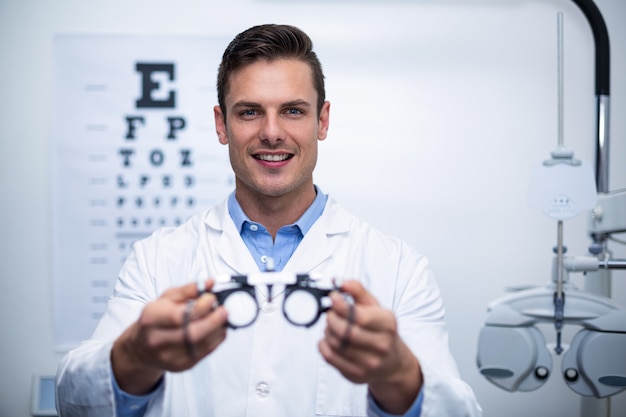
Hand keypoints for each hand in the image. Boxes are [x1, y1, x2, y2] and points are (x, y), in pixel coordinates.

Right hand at [111, 279, 227, 394]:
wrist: (141, 347)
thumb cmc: (155, 318)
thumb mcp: (166, 298)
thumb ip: (188, 290)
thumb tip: (210, 283)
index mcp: (152, 319)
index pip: (178, 317)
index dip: (200, 308)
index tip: (212, 298)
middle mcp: (158, 340)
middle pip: (192, 334)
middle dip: (214, 321)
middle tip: (224, 310)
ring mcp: (170, 356)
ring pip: (202, 344)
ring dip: (218, 329)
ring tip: (222, 318)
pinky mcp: (182, 366)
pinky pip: (205, 352)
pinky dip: (216, 339)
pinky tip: (218, 329)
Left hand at [318, 280, 421, 414]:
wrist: (392, 362)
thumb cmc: (381, 330)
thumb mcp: (375, 307)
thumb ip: (358, 291)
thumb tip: (340, 282)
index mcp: (387, 324)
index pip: (360, 316)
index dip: (341, 306)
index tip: (333, 297)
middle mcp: (381, 345)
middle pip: (346, 331)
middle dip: (332, 318)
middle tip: (330, 312)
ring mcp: (369, 363)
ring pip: (336, 344)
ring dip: (327, 331)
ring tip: (332, 325)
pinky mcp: (356, 374)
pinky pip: (330, 358)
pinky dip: (323, 345)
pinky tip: (328, 339)